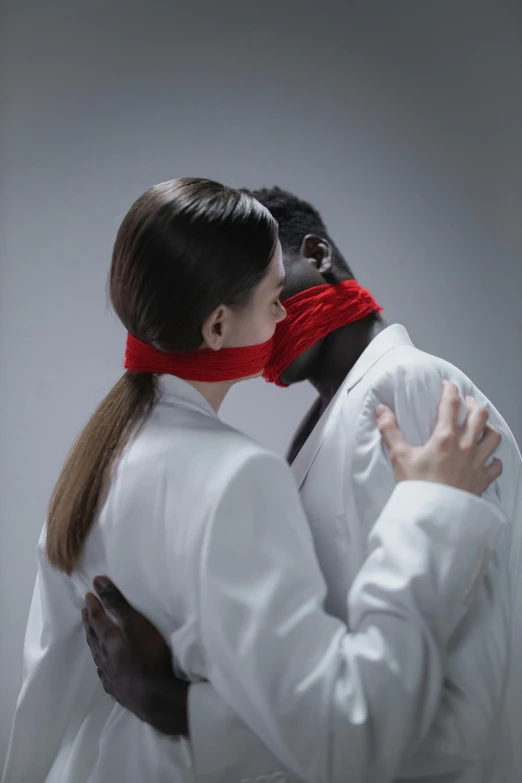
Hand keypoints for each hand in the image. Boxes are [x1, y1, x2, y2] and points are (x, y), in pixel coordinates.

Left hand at [82, 577, 188, 735]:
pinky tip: (104, 669)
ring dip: (94, 643)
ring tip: (92, 636)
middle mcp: (105, 657)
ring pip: (97, 656)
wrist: (156, 698)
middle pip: (94, 637)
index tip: (88, 595)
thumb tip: (97, 582)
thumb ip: (117, 602)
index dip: (93, 606)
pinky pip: (105, 675)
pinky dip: (102, 666)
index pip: (97, 619)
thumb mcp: (135, 623)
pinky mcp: (118, 690)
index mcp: (109, 640)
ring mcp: (110, 676)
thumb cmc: (148, 656)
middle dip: (90, 622)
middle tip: (86, 612)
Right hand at [377, 380, 501, 495]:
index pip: (451, 404)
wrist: (431, 516)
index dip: (450, 390)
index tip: (448, 385)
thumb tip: (381, 409)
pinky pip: (496, 466)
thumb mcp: (399, 456)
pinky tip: (487, 459)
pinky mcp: (482, 480)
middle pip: (479, 415)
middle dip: (473, 405)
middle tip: (466, 403)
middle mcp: (465, 446)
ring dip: (488, 428)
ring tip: (480, 426)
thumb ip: (390, 430)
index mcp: (445, 437)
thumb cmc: (416, 486)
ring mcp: (477, 463)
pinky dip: (494, 460)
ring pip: (493, 437)